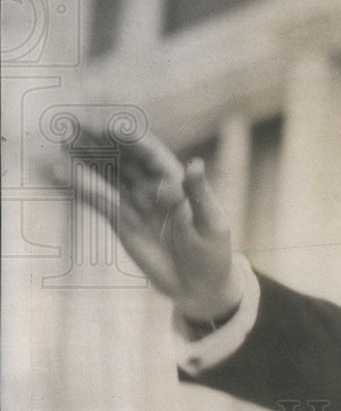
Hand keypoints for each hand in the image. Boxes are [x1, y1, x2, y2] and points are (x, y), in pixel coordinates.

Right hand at [68, 122, 242, 321]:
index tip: (109, 128)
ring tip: (63, 143)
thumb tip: (195, 164)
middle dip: (102, 142)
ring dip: (86, 159)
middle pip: (124, 158)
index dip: (131, 140)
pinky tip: (58, 174)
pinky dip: (78, 187)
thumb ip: (198, 194)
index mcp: (177, 181)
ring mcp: (135, 203)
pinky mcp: (121, 221)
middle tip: (75, 126)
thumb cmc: (212, 251)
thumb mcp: (210, 222)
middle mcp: (153, 187)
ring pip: (107, 175)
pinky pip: (97, 200)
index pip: (151, 154)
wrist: (197, 284)